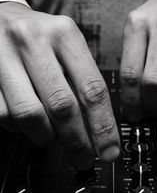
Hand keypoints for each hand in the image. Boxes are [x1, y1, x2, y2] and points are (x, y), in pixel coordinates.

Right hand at [0, 2, 119, 162]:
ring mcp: (5, 55)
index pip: (92, 88)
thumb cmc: (39, 37)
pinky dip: (20, 128)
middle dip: (77, 141)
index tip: (109, 150)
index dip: (103, 126)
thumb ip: (82, 80)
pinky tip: (28, 123)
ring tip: (51, 138)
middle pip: (62, 105)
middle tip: (83, 157)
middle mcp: (35, 41)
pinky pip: (4, 114)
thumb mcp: (66, 45)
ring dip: (45, 136)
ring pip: (30, 114)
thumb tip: (97, 129)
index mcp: (65, 34)